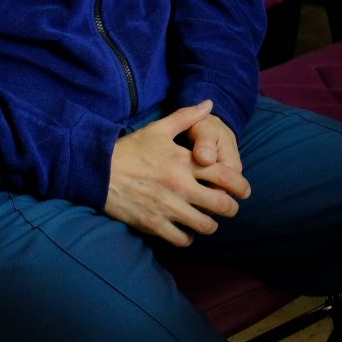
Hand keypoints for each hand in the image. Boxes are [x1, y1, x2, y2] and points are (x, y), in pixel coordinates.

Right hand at [103, 101, 250, 246]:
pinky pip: (181, 239)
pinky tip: (186, 231)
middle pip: (221, 204)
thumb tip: (208, 103)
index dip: (240, 185)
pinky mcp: (153, 223)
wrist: (97, 171)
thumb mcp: (158, 129)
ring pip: (205, 225)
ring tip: (207, 220)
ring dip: (210, 224)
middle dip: (231, 208)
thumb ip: (186, 117)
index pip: (225, 175)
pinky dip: (188, 238)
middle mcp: (180, 186)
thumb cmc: (130, 149)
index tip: (244, 190)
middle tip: (230, 208)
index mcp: (184, 161)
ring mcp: (167, 207)